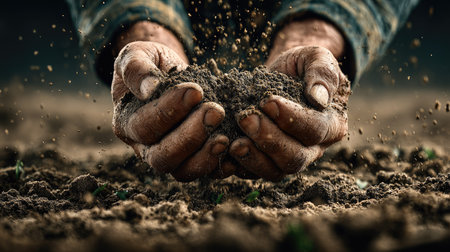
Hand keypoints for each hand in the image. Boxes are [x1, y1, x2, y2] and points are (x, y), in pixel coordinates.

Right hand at [111, 22, 228, 181]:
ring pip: (183, 171)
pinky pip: (205, 172)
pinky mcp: (192, 159)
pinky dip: (221, 165)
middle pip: (163, 156)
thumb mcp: (136, 55)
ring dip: (206, 155)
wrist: (167, 71)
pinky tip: (236, 148)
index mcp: (126, 123)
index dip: (169, 111)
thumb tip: (150, 88)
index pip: (145, 126)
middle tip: (215, 112)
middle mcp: (145, 147)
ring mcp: (170, 157)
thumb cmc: (149, 63)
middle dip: (190, 136)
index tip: (195, 91)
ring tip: (225, 137)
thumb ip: (136, 69)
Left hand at [229, 19, 351, 180]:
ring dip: (252, 158)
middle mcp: (312, 149)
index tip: (268, 101)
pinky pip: (252, 173)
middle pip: (295, 157)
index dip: (292, 118)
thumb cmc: (300, 66)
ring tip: (233, 142)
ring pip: (274, 171)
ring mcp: (287, 158)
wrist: (280, 76)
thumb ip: (323, 72)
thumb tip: (318, 98)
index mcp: (331, 125)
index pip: (315, 130)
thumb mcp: (315, 57)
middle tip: (245, 118)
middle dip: (268, 140)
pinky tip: (223, 150)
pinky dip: (236, 165)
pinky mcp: (264, 162)